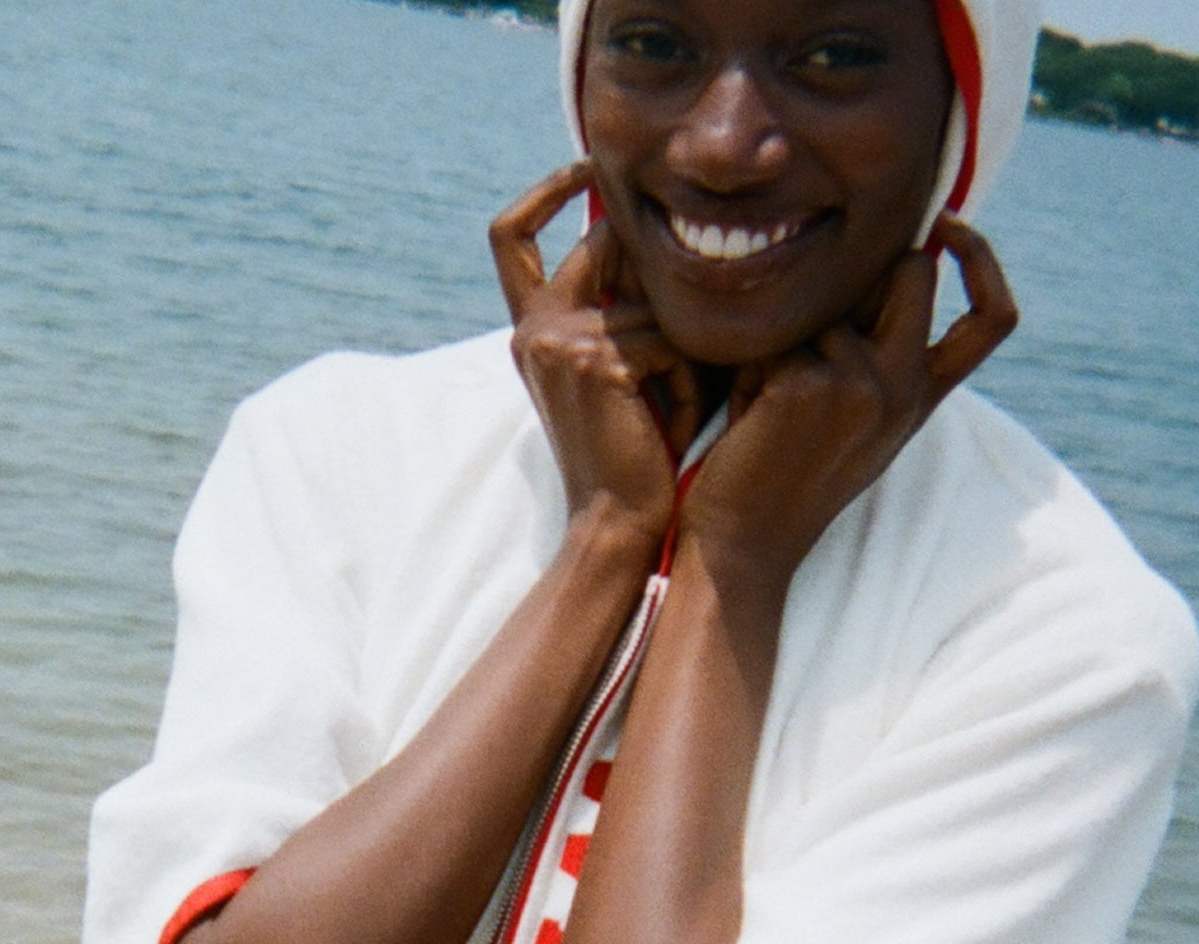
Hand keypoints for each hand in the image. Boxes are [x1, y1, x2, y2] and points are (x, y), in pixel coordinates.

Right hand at [491, 161, 698, 553]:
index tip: (584, 165)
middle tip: (680, 351)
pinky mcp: (596, 359)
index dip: (546, 191)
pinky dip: (688, 383)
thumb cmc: (634, 456)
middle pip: (600, 242)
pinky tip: (675, 426)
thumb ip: (621, 310)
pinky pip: (668, 339)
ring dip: (684, 353)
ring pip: (653, 300)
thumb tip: (663, 238)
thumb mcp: (619, 373)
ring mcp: (559, 340)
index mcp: (531, 329)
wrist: (616, 524)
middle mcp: (534, 327)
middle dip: (657, 274)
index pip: (510, 234)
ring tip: (679, 413)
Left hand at [677, 216, 1019, 611]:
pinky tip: (746, 417)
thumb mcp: (852, 417)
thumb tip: (878, 267)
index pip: (994, 319)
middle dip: (862, 277)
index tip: (946, 224)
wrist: (744, 545)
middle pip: (912, 272)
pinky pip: (775, 334)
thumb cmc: (782, 478)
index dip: (983, 262)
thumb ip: (877, 353)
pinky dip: (751, 367)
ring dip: (787, 340)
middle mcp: (904, 387)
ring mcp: (861, 384)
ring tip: (765, 404)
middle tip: (812, 338)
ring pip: (826, 301)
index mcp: (921, 397)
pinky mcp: (807, 384)